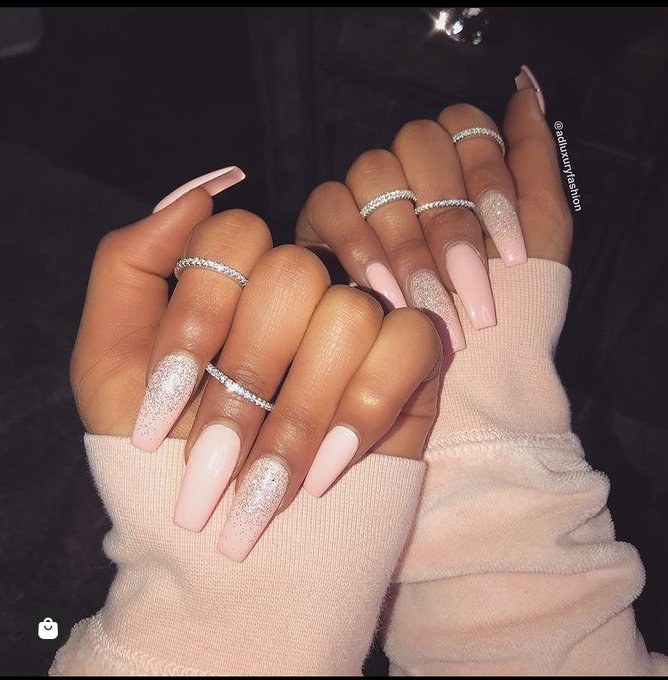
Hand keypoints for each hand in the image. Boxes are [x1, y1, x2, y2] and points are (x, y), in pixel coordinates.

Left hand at [71, 177, 440, 561]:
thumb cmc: (163, 464)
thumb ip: (128, 268)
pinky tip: (324, 472)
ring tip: (261, 495)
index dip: (197, 322)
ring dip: (295, 418)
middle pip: (290, 276)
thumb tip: (196, 192)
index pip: (231, 239)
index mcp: (236, 278)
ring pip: (346, 315)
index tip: (160, 413)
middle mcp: (301, 290)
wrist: (229, 553)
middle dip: (243, 386)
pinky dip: (361, 412)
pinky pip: (408, 346)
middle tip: (207, 474)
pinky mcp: (409, 363)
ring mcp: (358, 320)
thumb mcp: (109, 368)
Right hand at [296, 73, 572, 352]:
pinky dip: (360, 249)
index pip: (468, 128)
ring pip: (374, 171)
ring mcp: (365, 191)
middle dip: (449, 222)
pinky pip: (330, 205)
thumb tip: (526, 90)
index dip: (490, 184)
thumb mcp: (544, 232)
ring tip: (427, 305)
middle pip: (418, 143)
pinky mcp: (323, 221)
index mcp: (460, 163)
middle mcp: (410, 168)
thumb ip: (537, 159)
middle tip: (470, 289)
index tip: (513, 253)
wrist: (470, 373)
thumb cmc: (510, 304)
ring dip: (407, 245)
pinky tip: (385, 293)